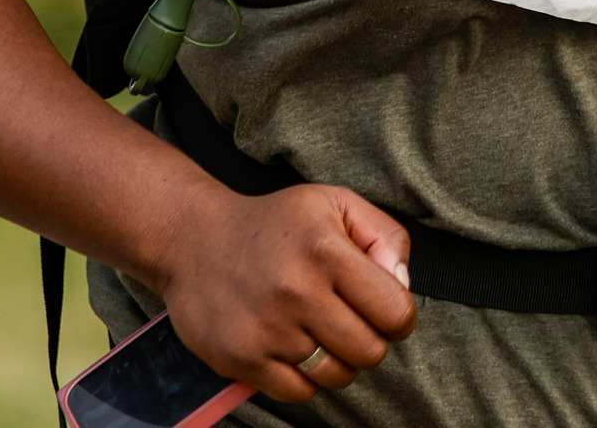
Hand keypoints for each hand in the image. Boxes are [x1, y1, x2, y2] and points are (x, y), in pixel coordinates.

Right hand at [152, 183, 415, 400]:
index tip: (385, 308)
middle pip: (370, 352)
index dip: (400, 315)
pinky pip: (298, 392)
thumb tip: (402, 287)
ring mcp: (267, 330)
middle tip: (350, 319)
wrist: (194, 238)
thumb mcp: (336, 204)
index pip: (396, 312)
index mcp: (326, 251)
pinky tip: (294, 345)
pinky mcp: (240, 359)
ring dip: (338, 360)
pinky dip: (304, 377)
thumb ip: (385, 237)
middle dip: (371, 339)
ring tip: (320, 330)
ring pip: (336, 376)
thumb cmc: (276, 222)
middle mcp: (297, 292)